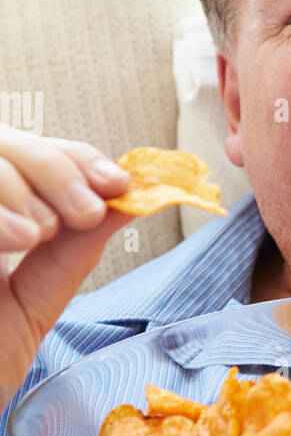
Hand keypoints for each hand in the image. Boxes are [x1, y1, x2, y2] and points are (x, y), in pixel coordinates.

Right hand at [0, 127, 131, 409]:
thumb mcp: (42, 292)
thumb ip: (78, 243)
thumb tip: (133, 195)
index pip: (32, 151)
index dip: (76, 158)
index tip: (118, 184)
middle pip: (5, 143)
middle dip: (56, 169)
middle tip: (87, 212)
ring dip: (22, 187)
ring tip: (41, 235)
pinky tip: (19, 239)